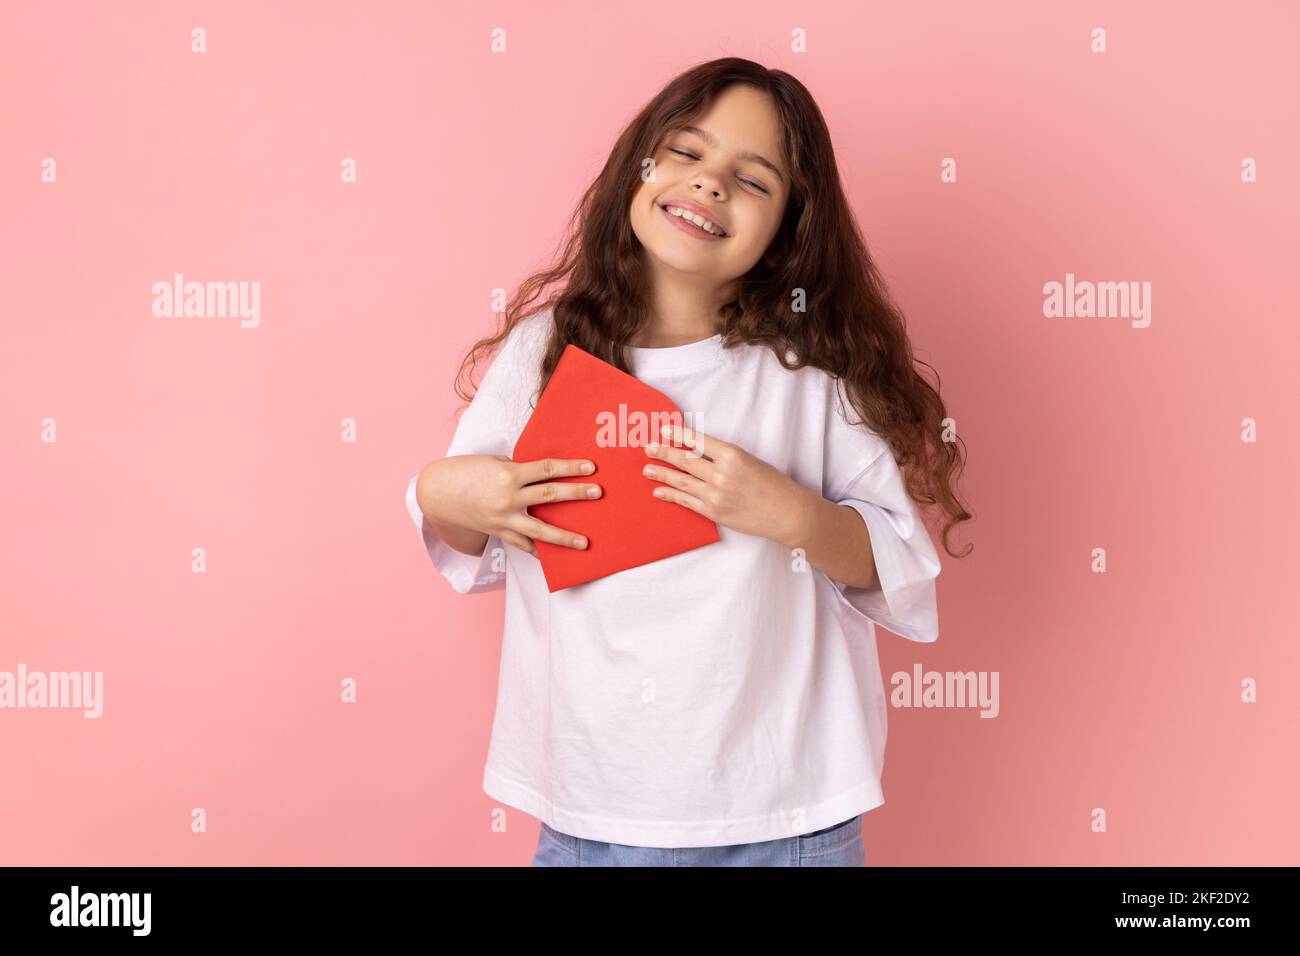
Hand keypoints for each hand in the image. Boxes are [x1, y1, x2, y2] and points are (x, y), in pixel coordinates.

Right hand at [422, 454, 601, 555]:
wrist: (438, 493)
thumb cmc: (467, 471)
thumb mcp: (495, 462)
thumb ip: (520, 470)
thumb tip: (545, 477)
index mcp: (508, 474)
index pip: (547, 469)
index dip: (571, 467)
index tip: (591, 467)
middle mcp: (508, 498)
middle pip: (550, 495)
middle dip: (576, 493)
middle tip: (598, 493)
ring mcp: (504, 519)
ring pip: (540, 530)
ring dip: (564, 537)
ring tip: (584, 542)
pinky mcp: (499, 533)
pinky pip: (523, 545)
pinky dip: (538, 552)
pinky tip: (554, 559)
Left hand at [641, 423, 808, 545]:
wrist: (786, 512)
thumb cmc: (772, 484)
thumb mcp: (749, 460)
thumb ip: (724, 457)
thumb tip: (696, 452)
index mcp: (732, 455)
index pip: (698, 441)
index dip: (678, 435)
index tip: (663, 429)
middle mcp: (721, 474)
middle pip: (685, 461)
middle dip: (663, 453)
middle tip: (647, 448)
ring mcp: (716, 494)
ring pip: (682, 481)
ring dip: (662, 474)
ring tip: (647, 469)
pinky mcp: (714, 512)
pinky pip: (687, 501)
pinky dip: (671, 495)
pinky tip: (659, 491)